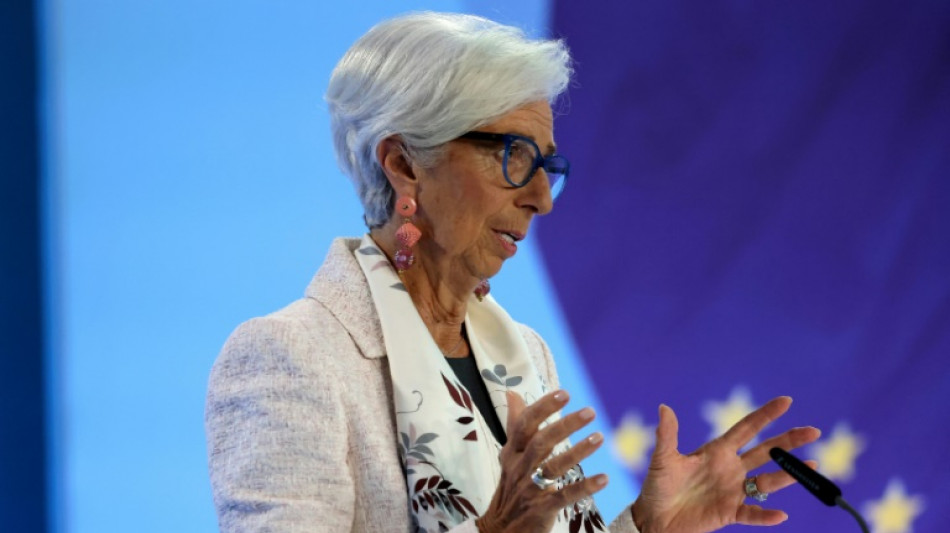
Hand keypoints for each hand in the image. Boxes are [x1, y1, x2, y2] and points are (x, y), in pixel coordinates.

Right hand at [476, 390, 607, 532]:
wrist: (500, 527)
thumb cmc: (510, 485)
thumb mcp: (509, 454)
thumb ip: (514, 424)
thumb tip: (512, 394)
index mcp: (512, 452)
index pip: (525, 424)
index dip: (543, 407)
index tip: (564, 393)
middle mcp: (519, 467)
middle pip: (540, 442)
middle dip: (565, 425)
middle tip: (590, 411)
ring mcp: (530, 489)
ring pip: (553, 467)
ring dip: (578, 451)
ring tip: (600, 437)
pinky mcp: (542, 509)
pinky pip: (565, 496)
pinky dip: (584, 487)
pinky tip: (603, 478)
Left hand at [631, 396, 820, 532]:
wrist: (654, 519)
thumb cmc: (657, 486)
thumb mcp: (663, 459)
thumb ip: (667, 435)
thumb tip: (664, 408)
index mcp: (717, 451)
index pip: (746, 429)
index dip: (766, 415)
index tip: (786, 401)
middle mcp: (731, 468)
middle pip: (766, 451)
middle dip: (789, 441)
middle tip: (813, 431)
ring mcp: (733, 490)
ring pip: (767, 481)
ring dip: (788, 475)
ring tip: (813, 466)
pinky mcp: (730, 512)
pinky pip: (753, 514)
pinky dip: (766, 515)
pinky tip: (780, 515)